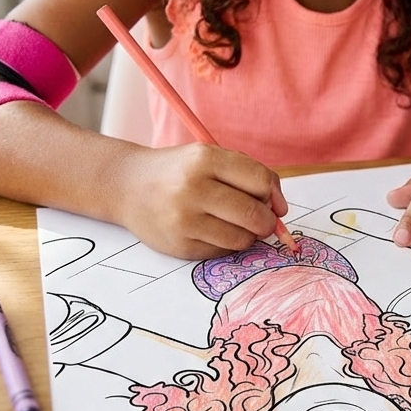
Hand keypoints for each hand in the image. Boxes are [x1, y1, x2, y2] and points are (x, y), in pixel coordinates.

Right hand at [119, 142, 287, 259]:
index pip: (260, 181)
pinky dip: (226, 245)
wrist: (129, 186)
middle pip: (254, 215)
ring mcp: (184, 220)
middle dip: (267, 222)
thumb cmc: (180, 171)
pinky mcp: (180, 246)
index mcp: (205, 159)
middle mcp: (193, 189)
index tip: (276, 204)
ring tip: (233, 224)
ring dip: (247, 235)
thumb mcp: (210, 158)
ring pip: (242, 239)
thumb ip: (248, 175)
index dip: (275, 196)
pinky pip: (222, 253)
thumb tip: (280, 210)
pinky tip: (212, 231)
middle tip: (261, 220)